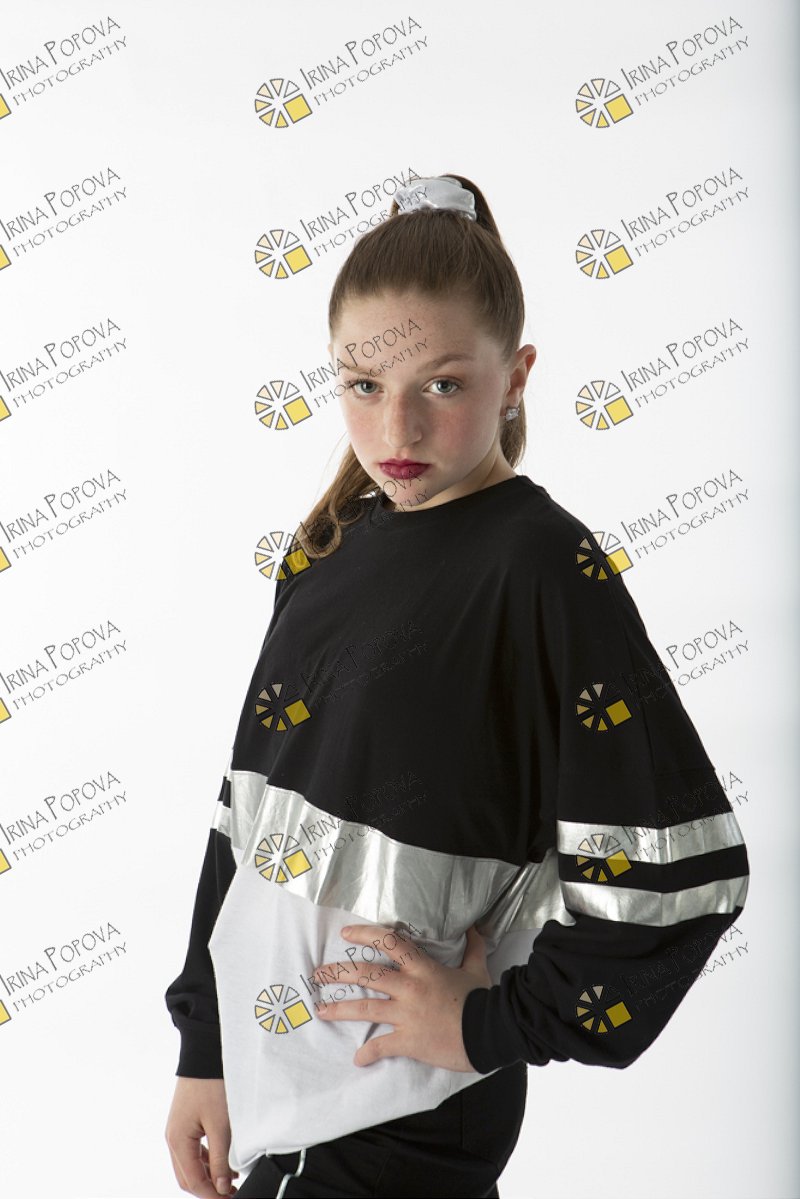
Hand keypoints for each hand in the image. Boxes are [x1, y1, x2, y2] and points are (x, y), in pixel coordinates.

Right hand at [165, 1076, 239, 1196]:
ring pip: (190, 1164)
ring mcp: (178, 1129)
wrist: (206, 1051)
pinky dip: (207, 1161)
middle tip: (233, 1194)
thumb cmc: (213, 1084)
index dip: (212, 1196)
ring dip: (208, 1176)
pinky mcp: (186, 1121)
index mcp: (177, 1140)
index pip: (192, 1181)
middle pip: (187, 1177)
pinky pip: (194, 1150)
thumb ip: (221, 1159)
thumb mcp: (221, 1124)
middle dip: (208, 1189)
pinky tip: (225, 1162)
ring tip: (233, 1181)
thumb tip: (222, 1188)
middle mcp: (173, 1137)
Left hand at [313, 923, 492, 1072]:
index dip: (365, 934)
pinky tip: (357, 1059)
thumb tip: (476, 927)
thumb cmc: (483, 999)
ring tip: (321, 1010)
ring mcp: (406, 1015)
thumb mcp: (477, 968)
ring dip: (340, 1009)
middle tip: (319, 974)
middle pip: (367, 974)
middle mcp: (409, 988)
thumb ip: (473, 947)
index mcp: (423, 968)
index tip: (345, 933)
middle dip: (339, 973)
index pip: (389, 941)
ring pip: (366, 1007)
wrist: (491, 1031)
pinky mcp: (409, 1040)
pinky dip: (368, 1053)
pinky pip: (382, 1046)